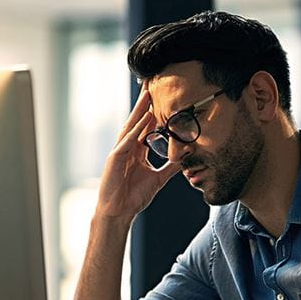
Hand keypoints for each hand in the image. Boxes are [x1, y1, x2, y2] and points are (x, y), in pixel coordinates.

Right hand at [96, 84, 180, 219]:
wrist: (119, 212)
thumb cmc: (134, 196)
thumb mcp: (158, 178)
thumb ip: (170, 167)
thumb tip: (185, 158)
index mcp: (136, 152)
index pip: (145, 128)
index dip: (153, 113)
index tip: (161, 99)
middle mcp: (127, 148)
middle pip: (137, 122)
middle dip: (144, 105)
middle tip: (152, 87)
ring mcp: (120, 152)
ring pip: (131, 127)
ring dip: (140, 111)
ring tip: (148, 95)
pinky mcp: (115, 158)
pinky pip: (127, 140)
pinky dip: (136, 129)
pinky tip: (145, 118)